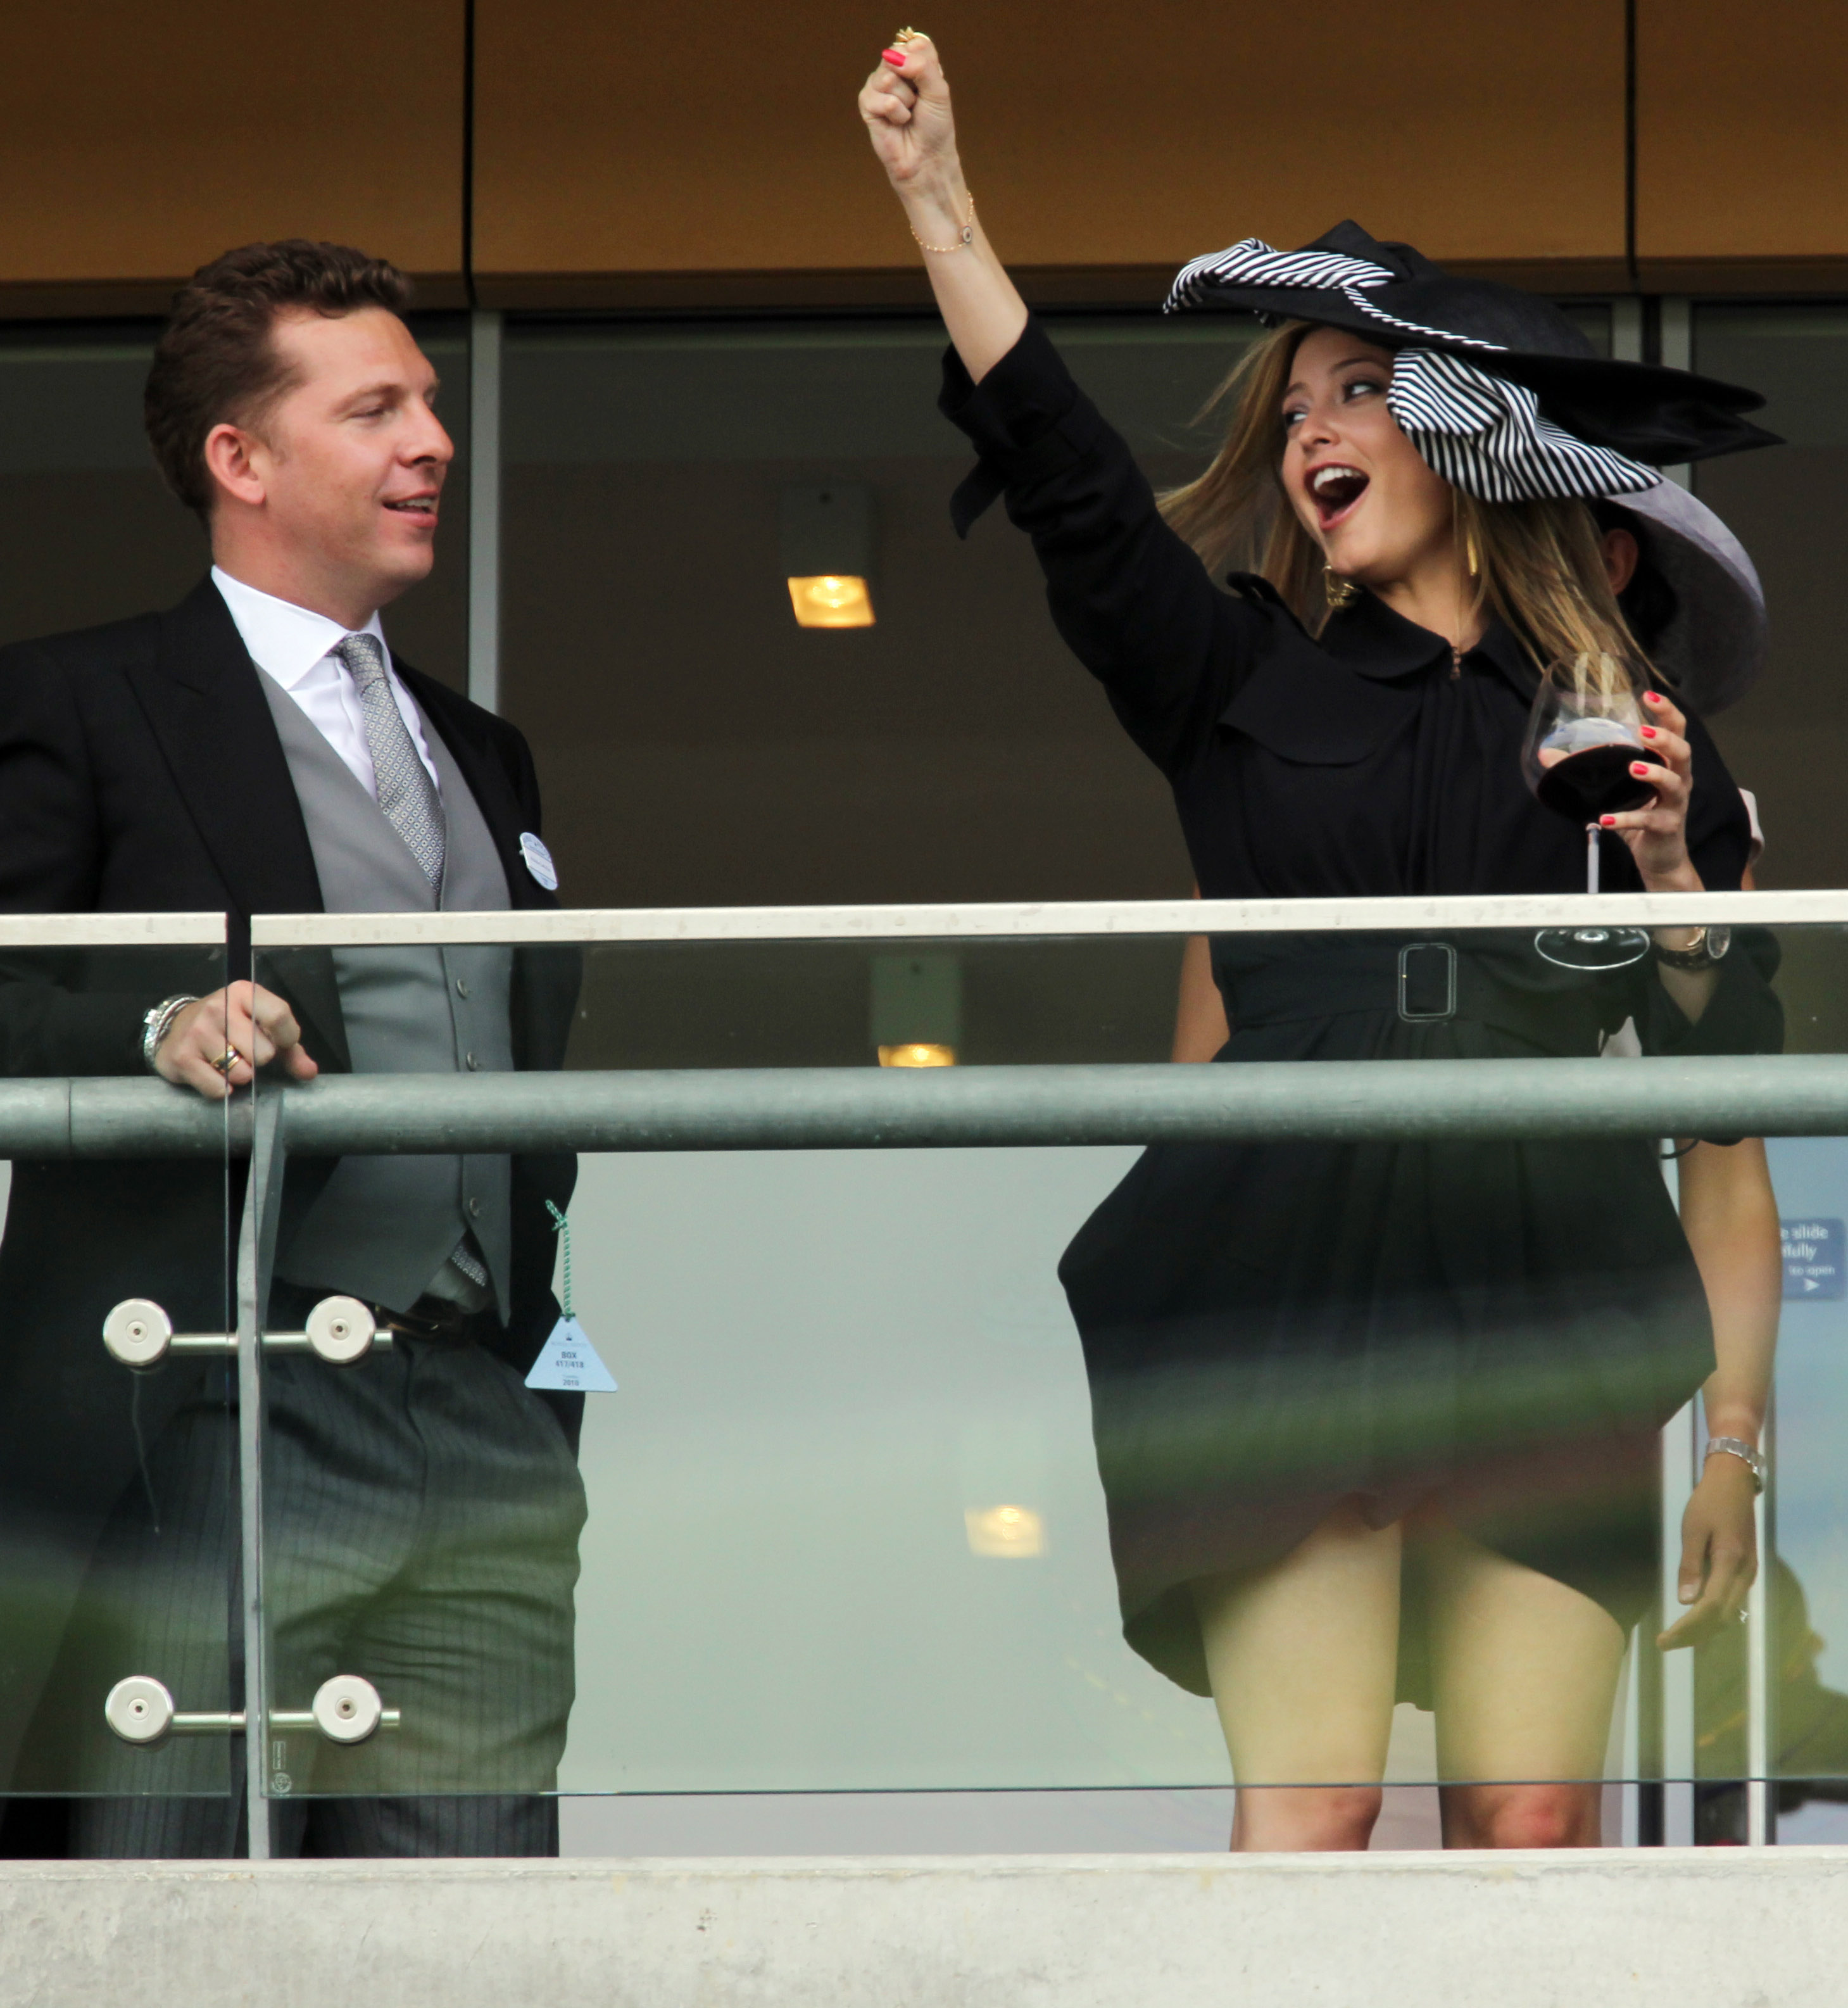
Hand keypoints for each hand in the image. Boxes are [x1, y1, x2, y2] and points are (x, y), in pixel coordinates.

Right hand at [154, 981, 318, 1101]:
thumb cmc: (230, 1027)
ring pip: (242, 1073)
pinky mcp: (181, 1056)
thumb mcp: (261, 1028)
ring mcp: (198, 1031)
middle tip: (244, 1052)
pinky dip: (221, 1088)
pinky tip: (213, 1072)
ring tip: (228, 1061)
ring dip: (240, 1075)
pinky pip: (218, 1088)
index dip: (287, 1039)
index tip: (280, 1044)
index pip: (279, 1017)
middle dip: (259, 1060)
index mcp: (244, 993)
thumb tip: (309, 1072)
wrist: (178, 1027)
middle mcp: (219, 1007)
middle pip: (263, 1053)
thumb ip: (291, 1050)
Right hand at [859, 35, 961, 208]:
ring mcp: (879, 86)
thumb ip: (922, 66)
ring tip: (908, 115)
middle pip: (897, 55)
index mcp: (915, 63)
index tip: (929, 86)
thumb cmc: (935, 127)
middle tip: (918, 102)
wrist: (926, 159)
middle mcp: (895, 70)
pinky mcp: (867, 103)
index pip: (915, 43)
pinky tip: (897, 123)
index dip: (923, 63)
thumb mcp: (939, 91)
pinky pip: (878, 97)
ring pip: (887, 76)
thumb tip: (894, 56)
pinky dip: (893, 112)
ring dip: (904, 100)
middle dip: (913, 83)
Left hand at [1600, 689, 1699, 890]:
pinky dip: (1626, 819)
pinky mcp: (1666, 827)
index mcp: (1668, 763)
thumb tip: (1546, 754)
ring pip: (1673, 783)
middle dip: (1665, 738)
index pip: (1676, 730)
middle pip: (1683, 752)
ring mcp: (1675, 804)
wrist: (1658, 856)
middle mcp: (1678, 779)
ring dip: (1653, 773)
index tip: (1648, 694)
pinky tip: (1605, 819)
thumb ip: (1587, 769)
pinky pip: (1649, 820)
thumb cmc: (1640, 812)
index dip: (1666, 711)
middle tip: (1642, 731)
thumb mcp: (1614, 788)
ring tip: (1631, 767)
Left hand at [1657, 1451, 1757, 1649]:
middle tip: (1665, 1644)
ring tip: (1677, 1638)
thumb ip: (1691, 1565)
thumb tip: (1685, 1601)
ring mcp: (1748, 1574)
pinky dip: (1714, 1616)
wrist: (1734, 1482)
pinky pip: (1731, 1603)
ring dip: (1705, 1629)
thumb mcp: (1694, 1529)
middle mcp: (1745, 1574)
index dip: (1687, 1628)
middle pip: (1722, 1617)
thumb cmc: (1709, 1502)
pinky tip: (1696, 1621)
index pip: (1710, 1608)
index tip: (1665, 1640)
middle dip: (1695, 1635)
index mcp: (1731, 1563)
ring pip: (1729, 1614)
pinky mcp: (1745, 1571)